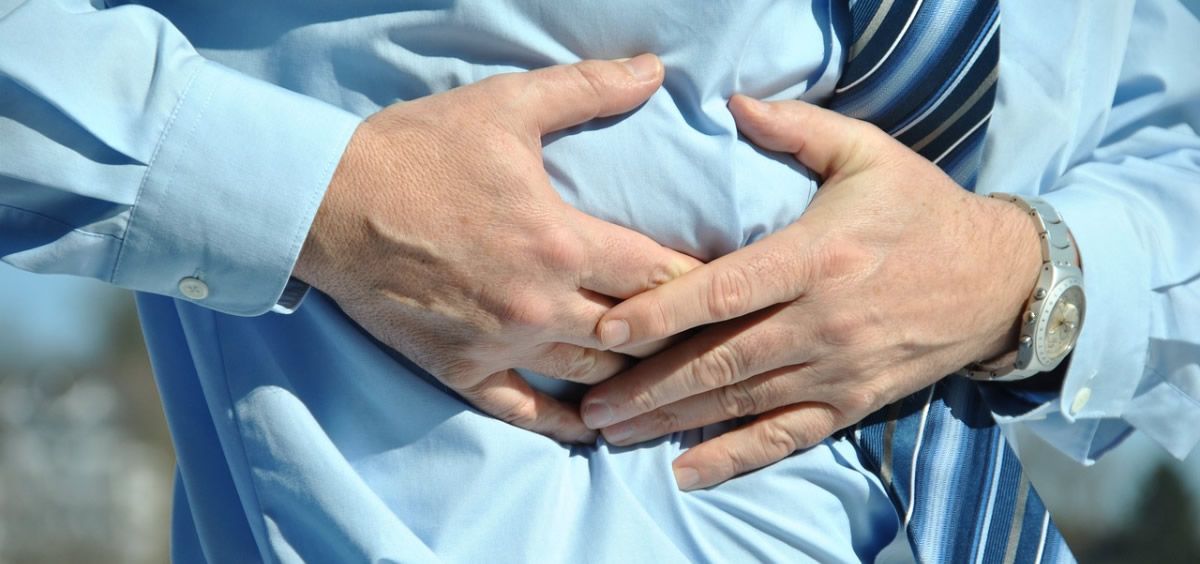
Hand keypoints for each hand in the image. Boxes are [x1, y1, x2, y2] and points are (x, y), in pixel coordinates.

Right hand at [294, 55, 698, 442]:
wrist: (329, 202)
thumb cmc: (419, 151)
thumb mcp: (506, 106)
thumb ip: (587, 89)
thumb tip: (654, 69)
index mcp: (561, 242)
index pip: (658, 273)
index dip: (699, 280)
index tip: (726, 284)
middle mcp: (540, 304)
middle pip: (636, 333)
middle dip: (676, 332)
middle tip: (707, 334)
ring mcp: (501, 344)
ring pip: (593, 375)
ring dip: (634, 376)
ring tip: (667, 374)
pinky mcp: (462, 370)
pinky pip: (525, 412)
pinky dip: (566, 424)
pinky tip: (597, 428)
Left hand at [580, 96, 1041, 487]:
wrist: (1000, 278)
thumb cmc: (922, 209)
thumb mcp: (868, 153)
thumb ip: (798, 130)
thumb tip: (732, 103)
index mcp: (817, 256)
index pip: (726, 291)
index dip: (662, 312)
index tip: (607, 330)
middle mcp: (823, 321)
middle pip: (720, 361)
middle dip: (648, 385)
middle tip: (588, 403)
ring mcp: (837, 369)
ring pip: (741, 403)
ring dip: (672, 421)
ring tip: (612, 433)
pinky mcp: (852, 402)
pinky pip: (786, 437)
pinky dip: (734, 457)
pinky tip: (686, 471)